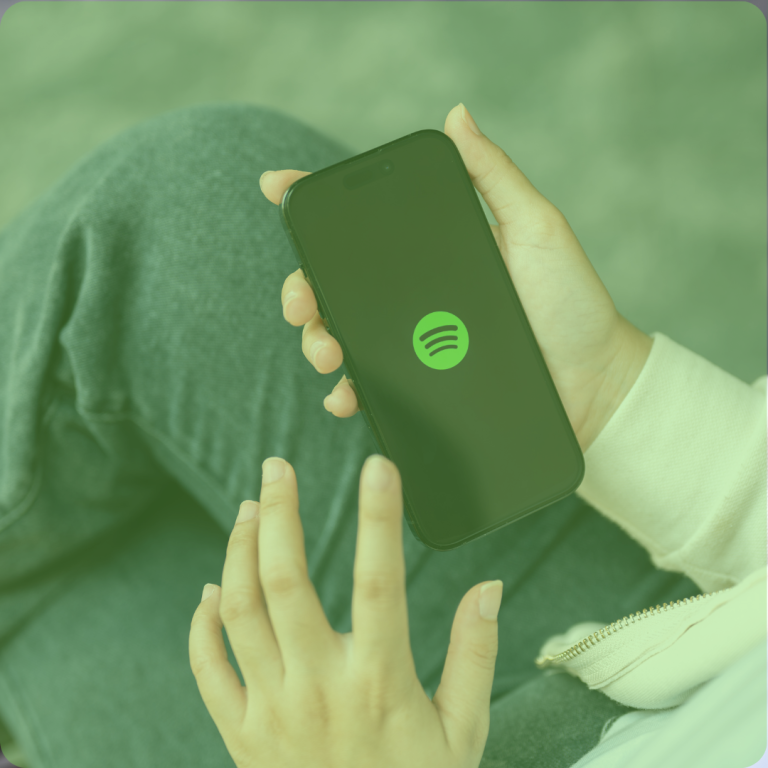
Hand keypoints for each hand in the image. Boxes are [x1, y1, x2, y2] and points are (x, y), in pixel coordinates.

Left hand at [189, 454, 502, 767]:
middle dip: (278, 515)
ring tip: (247, 509)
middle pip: (286, 583)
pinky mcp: (240, 736)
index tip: (378, 467)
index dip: (379, 519)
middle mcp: (319, 690)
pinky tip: (212, 587)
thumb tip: (489, 588)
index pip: (380, 582)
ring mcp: (272, 712)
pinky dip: (202, 622)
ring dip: (238, 552)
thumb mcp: (463, 732)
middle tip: (275, 469)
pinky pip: (207, 669)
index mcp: (380, 683)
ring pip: (240, 613)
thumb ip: (475, 655)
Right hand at [260, 103, 652, 452]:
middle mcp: (416, 297)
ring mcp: (415, 344)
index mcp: (433, 252)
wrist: (592, 382)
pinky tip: (344, 394)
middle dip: (303, 288)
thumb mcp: (537, 228)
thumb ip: (495, 176)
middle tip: (301, 301)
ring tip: (325, 350)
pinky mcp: (422, 389)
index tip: (277, 188)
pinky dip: (347, 391)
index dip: (316, 206)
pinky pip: (372, 388)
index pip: (365, 226)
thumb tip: (457, 115)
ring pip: (344, 336)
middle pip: (337, 285)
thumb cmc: (572, 302)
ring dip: (317, 340)